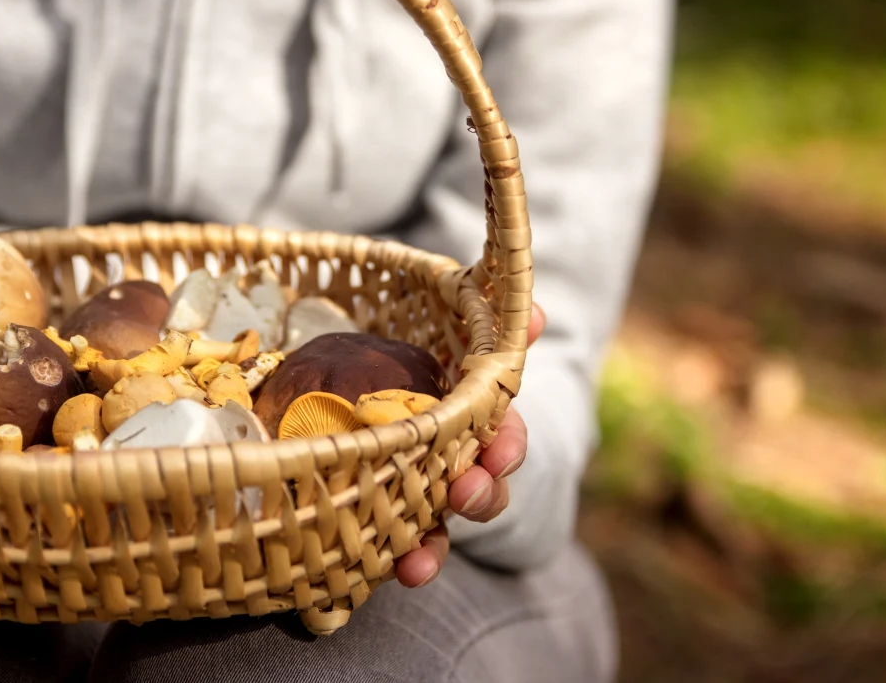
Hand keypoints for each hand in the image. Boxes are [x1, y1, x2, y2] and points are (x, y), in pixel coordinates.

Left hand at [394, 302, 544, 587]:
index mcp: (474, 419)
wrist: (350, 382)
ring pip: (438, 529)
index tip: (498, 455)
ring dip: (433, 550)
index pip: (504, 437)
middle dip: (479, 497)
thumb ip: (492, 322)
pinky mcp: (382, 511)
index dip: (506, 448)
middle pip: (480, 490)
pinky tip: (388, 571)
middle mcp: (455, 462)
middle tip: (465, 494)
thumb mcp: (452, 328)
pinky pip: (394, 545)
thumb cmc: (416, 352)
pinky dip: (398, 562)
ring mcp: (420, 492)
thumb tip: (534, 313)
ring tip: (418, 567)